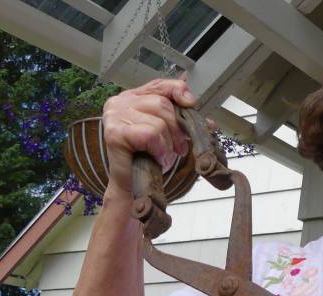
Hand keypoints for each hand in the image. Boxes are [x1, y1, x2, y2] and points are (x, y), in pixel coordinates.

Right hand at [101, 78, 198, 195]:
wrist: (132, 184)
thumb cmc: (148, 157)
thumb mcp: (169, 135)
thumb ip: (183, 123)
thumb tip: (209, 123)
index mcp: (134, 97)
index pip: (160, 84)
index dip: (178, 91)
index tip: (191, 104)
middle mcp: (121, 101)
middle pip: (162, 104)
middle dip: (177, 129)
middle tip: (179, 148)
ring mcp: (115, 115)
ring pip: (158, 122)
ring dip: (167, 144)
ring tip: (162, 155)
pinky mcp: (114, 132)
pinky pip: (150, 135)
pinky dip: (158, 149)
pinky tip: (154, 157)